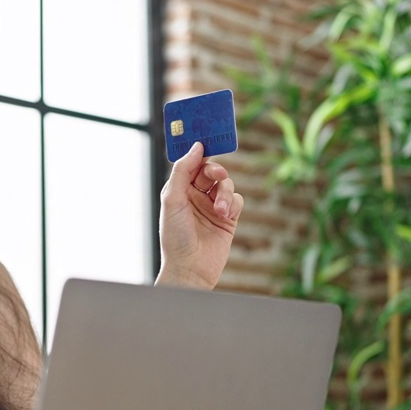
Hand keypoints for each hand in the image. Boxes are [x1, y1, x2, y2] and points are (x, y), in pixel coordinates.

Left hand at [157, 142, 241, 289]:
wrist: (190, 268)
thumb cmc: (175, 236)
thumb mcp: (173, 199)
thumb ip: (183, 171)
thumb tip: (196, 147)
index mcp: (179, 190)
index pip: (192, 164)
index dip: (200, 153)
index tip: (208, 142)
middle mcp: (196, 196)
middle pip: (211, 171)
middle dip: (216, 171)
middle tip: (217, 175)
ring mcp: (212, 207)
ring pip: (226, 185)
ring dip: (225, 193)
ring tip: (219, 210)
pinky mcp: (228, 219)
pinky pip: (237, 200)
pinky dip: (233, 204)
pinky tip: (225, 216)